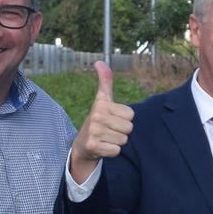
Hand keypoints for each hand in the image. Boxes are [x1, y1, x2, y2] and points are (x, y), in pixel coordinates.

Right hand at [70, 61, 133, 179]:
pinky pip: (117, 150)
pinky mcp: (94, 146)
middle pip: (129, 128)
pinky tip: (103, 147)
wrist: (82, 145)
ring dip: (117, 141)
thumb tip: (99, 62)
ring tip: (106, 138)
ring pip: (124, 139)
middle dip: (121, 131)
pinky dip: (112, 151)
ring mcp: (94, 131)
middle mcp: (96, 116)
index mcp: (101, 104)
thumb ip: (105, 82)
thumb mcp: (101, 100)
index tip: (112, 119)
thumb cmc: (97, 120)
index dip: (124, 119)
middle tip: (109, 130)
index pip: (131, 114)